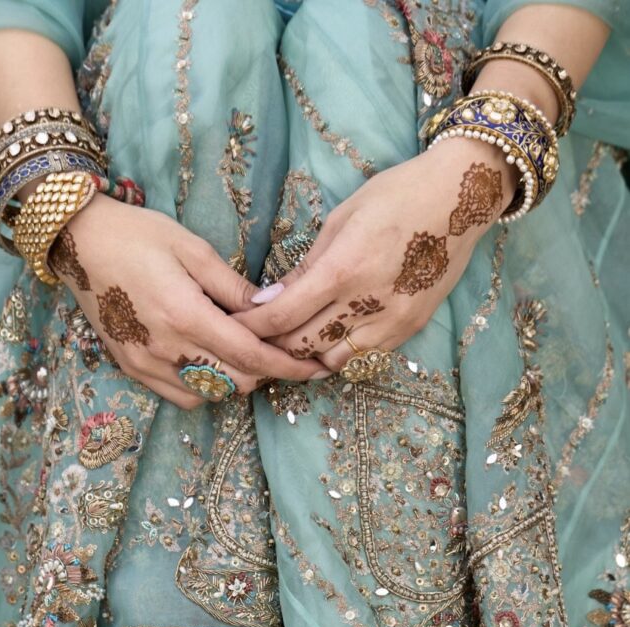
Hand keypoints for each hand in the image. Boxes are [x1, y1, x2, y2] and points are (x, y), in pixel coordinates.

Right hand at [51, 194, 327, 407]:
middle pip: (235, 382)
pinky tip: (212, 365)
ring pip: (209, 394)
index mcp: (186, 315)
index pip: (250, 356)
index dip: (287, 366)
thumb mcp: (193, 249)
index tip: (314, 368)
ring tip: (248, 358)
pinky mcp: (132, 368)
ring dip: (236, 382)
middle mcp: (166, 348)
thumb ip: (234, 287)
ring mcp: (146, 363)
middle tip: (282, 354)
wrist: (78, 242)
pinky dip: (205, 388)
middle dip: (267, 373)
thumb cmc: (138, 235)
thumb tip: (272, 310)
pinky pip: (181, 395)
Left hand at [234, 140, 516, 370]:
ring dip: (303, 356)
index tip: (234, 325)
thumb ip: (305, 268)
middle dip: (270, 345)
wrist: (463, 198)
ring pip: (331, 360)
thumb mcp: (341, 220)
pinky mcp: (408, 330)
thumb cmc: (397, 196)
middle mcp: (367, 303)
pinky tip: (324, 342)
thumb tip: (269, 300)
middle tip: (251, 339)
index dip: (253, 326)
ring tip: (286, 344)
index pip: (283, 315)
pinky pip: (361, 357)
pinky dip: (336, 354)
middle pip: (302, 345)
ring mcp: (391, 322)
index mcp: (344, 269)